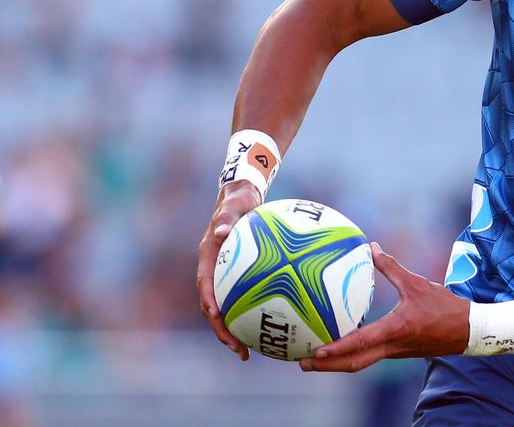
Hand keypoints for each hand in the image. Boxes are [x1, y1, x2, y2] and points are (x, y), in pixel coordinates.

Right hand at [196, 180, 262, 359]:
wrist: (241, 197)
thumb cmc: (239, 200)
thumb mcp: (235, 205)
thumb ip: (227, 218)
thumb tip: (220, 231)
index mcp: (208, 257)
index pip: (204, 286)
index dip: (209, 304)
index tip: (219, 319)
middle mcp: (213, 271)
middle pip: (213, 308)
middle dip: (222, 331)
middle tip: (239, 349)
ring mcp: (224, 276)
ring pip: (226, 309)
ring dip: (234, 331)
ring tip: (249, 352)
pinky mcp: (237, 278)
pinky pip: (243, 300)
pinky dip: (252, 315)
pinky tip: (273, 326)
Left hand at [299, 242, 470, 372]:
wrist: (468, 331)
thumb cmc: (444, 306)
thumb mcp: (417, 284)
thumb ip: (392, 267)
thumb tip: (372, 247)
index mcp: (396, 330)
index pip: (361, 343)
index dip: (337, 348)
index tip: (316, 350)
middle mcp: (392, 347)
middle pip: (354, 364)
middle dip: (327, 366)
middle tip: (302, 362)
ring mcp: (395, 353)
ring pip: (360, 363)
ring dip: (337, 364)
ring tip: (314, 359)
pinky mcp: (398, 353)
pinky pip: (369, 357)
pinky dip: (351, 357)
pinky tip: (340, 348)